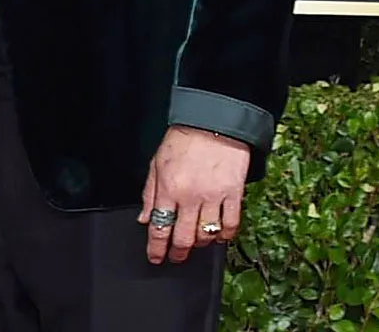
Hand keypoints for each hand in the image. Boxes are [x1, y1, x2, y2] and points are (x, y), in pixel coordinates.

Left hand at [137, 126, 249, 264]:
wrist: (213, 121)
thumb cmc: (183, 139)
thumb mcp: (157, 163)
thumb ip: (150, 193)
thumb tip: (144, 218)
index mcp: (168, 188)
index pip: (159, 228)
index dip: (156, 248)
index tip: (156, 257)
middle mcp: (190, 196)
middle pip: (183, 238)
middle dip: (177, 253)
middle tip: (176, 257)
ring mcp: (213, 196)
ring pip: (206, 235)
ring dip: (200, 244)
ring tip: (196, 242)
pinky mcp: (234, 193)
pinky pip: (230, 225)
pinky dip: (224, 235)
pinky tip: (219, 235)